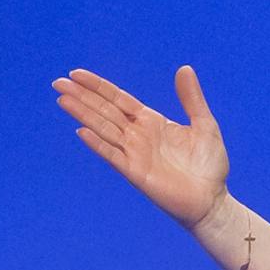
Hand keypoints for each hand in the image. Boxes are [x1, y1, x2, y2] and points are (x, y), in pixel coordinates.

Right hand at [53, 64, 229, 228]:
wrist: (212, 201)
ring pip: (103, 128)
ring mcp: (135, 153)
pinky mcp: (136, 172)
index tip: (76, 74)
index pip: (118, 99)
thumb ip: (192, 99)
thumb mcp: (204, 124)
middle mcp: (138, 135)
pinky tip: (81, 131)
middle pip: (104, 111)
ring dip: (82, 113)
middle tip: (58, 81)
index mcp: (151, 121)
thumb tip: (184, 68)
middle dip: (82, 96)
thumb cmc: (209, 165)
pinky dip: (97, 143)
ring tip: (62, 98)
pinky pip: (113, 155)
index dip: (98, 86)